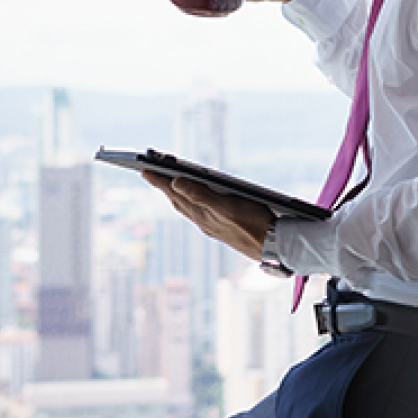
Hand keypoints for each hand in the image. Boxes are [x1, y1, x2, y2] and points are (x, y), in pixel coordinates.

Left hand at [145, 174, 275, 260]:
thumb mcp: (228, 205)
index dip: (159, 181)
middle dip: (164, 187)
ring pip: (188, 209)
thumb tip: (175, 182)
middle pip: (178, 201)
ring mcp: (212, 226)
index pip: (175, 193)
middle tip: (151, 175)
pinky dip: (192, 204)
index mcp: (202, 214)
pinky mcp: (222, 229)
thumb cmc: (255, 224)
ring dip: (177, 196)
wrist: (273, 248)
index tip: (144, 170)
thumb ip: (201, 195)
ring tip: (168, 187)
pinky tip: (196, 204)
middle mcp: (204, 221)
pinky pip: (199, 214)